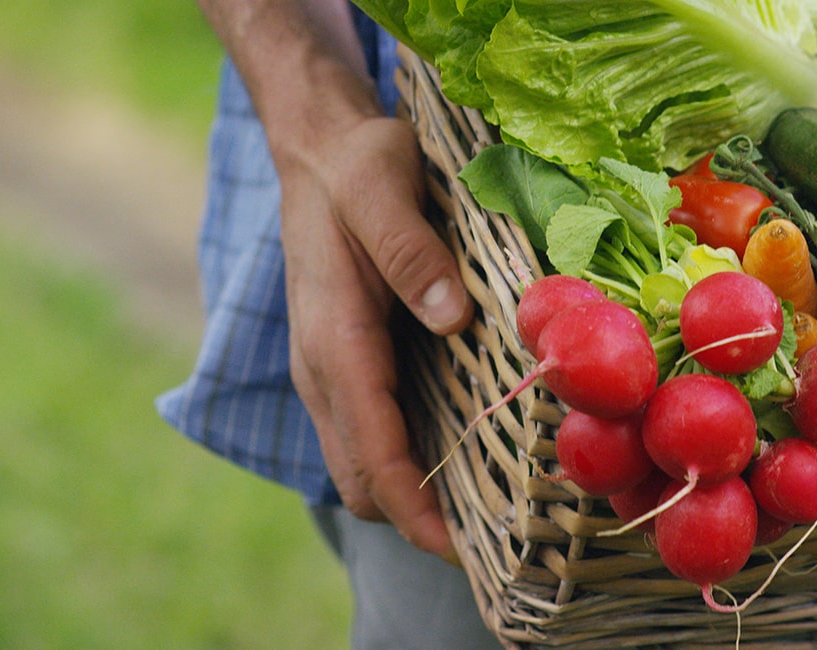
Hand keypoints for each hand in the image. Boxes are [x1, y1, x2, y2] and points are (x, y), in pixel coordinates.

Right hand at [277, 115, 474, 557]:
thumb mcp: (382, 185)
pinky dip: (409, 463)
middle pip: (362, 481)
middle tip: (498, 541)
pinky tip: (467, 458)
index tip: (461, 550)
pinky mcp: (345, 365)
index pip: (370, 452)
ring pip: (363, 466)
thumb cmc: (357, 164)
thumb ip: (409, 250)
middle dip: (418, 522)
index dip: (413, 510)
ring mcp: (329, 373)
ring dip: (414, 498)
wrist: (318, 147)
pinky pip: (372, 435)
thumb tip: (450, 317)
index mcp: (333, 339)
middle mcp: (322, 370)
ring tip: (490, 514)